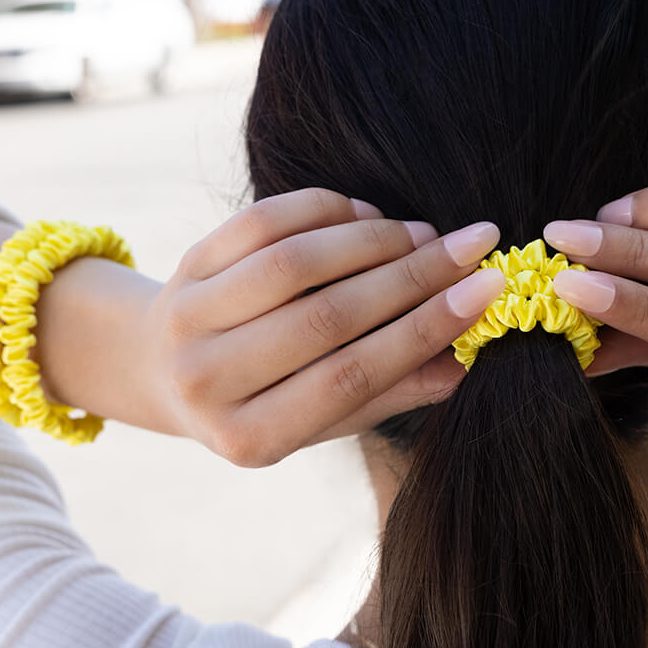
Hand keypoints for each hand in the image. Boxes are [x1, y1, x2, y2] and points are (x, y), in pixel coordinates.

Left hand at [142, 190, 503, 466]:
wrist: (159, 370)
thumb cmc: (260, 402)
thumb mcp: (319, 420)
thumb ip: (387, 393)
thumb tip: (465, 360)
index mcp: (250, 438)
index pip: (353, 377)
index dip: (425, 330)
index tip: (487, 289)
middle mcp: (208, 382)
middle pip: (328, 317)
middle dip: (412, 277)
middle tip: (471, 247)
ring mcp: (188, 320)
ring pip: (295, 263)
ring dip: (372, 239)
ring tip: (422, 232)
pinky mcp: (185, 266)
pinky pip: (261, 223)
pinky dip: (323, 209)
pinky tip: (366, 213)